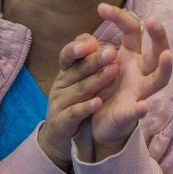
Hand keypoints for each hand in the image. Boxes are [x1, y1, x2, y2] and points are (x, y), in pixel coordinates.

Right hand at [36, 34, 117, 171]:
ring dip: (96, 80)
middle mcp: (61, 85)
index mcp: (67, 71)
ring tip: (113, 71)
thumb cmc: (76, 98)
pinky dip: (85, 108)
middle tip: (111, 52)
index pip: (68, 56)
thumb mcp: (80, 77)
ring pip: (79, 90)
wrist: (61, 134)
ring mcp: (59, 104)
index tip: (89, 42)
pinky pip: (74, 114)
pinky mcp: (61, 123)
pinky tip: (98, 103)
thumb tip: (91, 39)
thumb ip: (87, 57)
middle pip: (77, 70)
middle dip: (94, 61)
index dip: (75, 48)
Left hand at [89, 4, 172, 160]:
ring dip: (165, 67)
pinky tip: (142, 106)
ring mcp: (139, 91)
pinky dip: (140, 109)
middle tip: (153, 20)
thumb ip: (89, 51)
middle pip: (157, 51)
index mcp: (130, 56)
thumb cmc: (100, 88)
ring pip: (159, 79)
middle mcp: (140, 71)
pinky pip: (137, 110)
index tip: (101, 6)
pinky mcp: (130, 112)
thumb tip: (84, 37)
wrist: (97, 122)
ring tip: (167, 56)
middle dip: (158, 35)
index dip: (120, 17)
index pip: (132, 30)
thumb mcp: (91, 65)